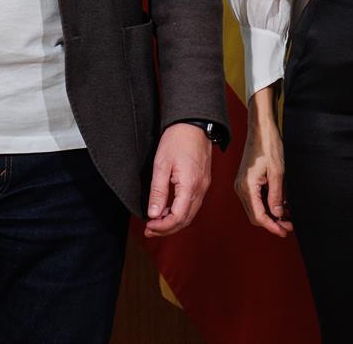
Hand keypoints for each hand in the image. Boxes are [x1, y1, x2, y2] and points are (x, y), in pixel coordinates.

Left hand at [143, 122, 213, 237]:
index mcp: (190, 185)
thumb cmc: (177, 140)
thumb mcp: (161, 165)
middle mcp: (201, 188)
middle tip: (149, 229)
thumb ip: (158, 191)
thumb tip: (153, 214)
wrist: (194, 123)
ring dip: (174, 222)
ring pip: (190, 214)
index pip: (178, 217)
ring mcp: (204, 185)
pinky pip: (193, 204)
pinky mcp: (203, 181)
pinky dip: (180, 212)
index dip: (162, 226)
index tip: (148, 226)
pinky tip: (168, 209)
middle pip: (186, 220)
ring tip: (156, 222)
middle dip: (167, 229)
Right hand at [234, 96, 290, 237]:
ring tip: (288, 217)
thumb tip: (278, 214)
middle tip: (289, 226)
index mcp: (247, 186)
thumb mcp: (277, 172)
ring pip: (256, 208)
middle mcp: (241, 188)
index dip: (272, 226)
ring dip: (271, 214)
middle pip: (255, 215)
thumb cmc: (269, 145)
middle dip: (272, 222)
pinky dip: (268, 204)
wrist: (261, 128)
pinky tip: (281, 205)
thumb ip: (277, 195)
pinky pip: (256, 199)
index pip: (259, 215)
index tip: (284, 232)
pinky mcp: (247, 181)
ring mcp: (243, 185)